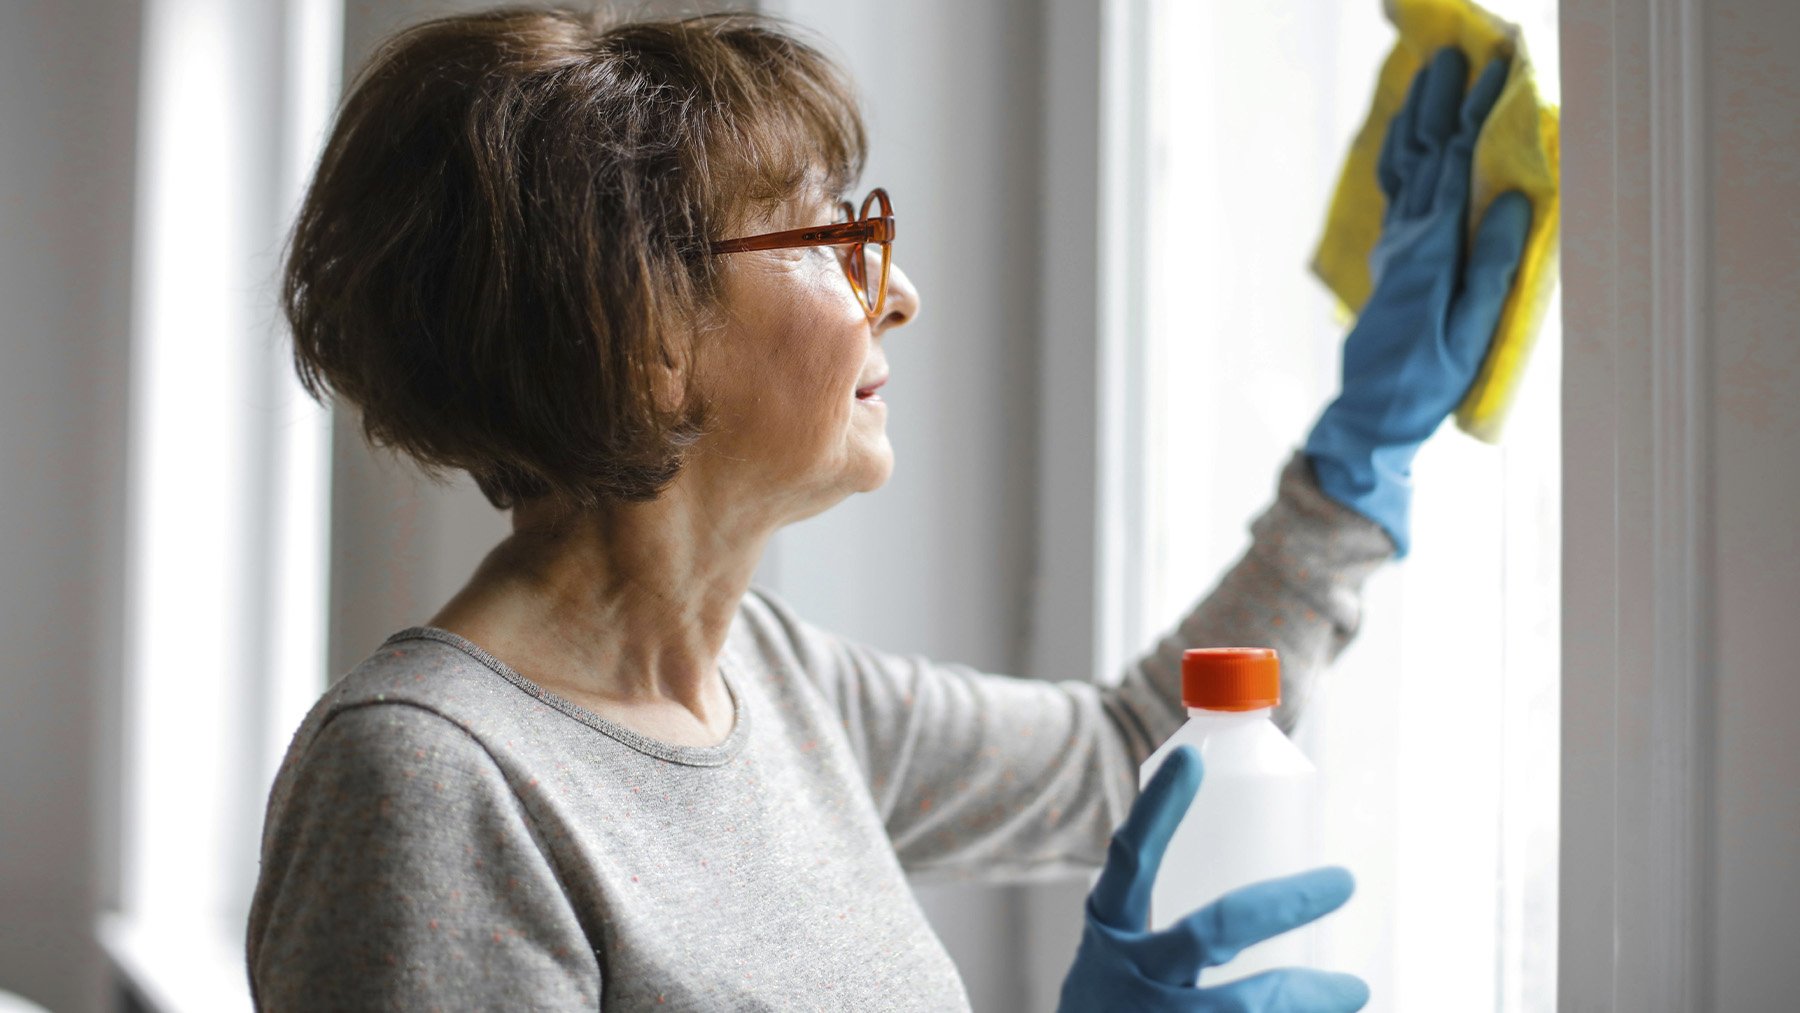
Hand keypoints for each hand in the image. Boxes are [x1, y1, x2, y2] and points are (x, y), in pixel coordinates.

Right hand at [1056, 746, 1367, 1011]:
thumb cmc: (1118, 1002)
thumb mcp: (1122, 950)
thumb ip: (1174, 923)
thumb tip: (1268, 889)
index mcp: (1110, 926)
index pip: (1129, 858)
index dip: (1157, 809)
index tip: (1191, 757)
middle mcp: (1130, 970)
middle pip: (1212, 931)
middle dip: (1283, 904)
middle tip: (1341, 881)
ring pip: (1242, 1005)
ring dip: (1305, 995)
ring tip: (1353, 987)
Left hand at [1303, 47, 1532, 558]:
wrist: (1372, 412)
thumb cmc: (1429, 380)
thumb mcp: (1472, 329)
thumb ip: (1491, 265)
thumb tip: (1510, 200)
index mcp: (1432, 249)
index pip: (1457, 165)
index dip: (1476, 113)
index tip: (1498, 67)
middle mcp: (1408, 239)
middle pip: (1423, 154)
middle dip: (1441, 101)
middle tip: (1456, 52)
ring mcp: (1395, 247)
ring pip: (1403, 168)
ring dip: (1416, 119)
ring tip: (1428, 77)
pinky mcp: (1392, 261)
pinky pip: (1396, 192)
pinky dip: (1402, 155)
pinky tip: (1408, 139)